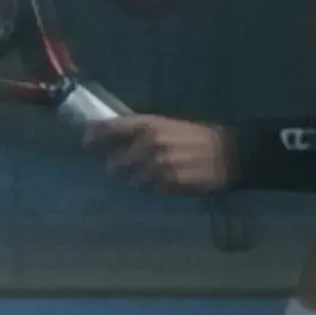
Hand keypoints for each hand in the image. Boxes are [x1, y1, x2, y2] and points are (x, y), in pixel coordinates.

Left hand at [87, 114, 231, 193]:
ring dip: (138, 179)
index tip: (86, 144)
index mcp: (148, 125)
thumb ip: (138, 131)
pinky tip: (168, 180)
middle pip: (114, 164)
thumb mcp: (167, 124)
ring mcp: (158, 166)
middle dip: (119, 166)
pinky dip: (155, 187)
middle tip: (128, 165)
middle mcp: (149, 144)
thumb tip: (108, 137)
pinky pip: (150, 190)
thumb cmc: (195, 136)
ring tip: (155, 173)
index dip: (93, 136)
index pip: (108, 129)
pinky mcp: (169, 184)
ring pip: (132, 181)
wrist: (228, 152)